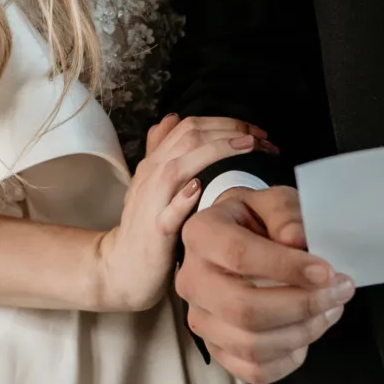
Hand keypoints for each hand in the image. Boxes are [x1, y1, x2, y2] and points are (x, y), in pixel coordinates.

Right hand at [96, 116, 274, 310]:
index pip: (190, 126)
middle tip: (262, 139)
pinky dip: (183, 198)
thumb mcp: (152, 184)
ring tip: (247, 149)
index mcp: (155, 162)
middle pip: (188, 138)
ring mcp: (151, 203)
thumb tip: (173, 118)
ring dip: (216, 153)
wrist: (122, 266)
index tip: (256, 133)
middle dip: (230, 132)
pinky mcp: (155, 233)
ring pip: (177, 167)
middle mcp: (151, 176)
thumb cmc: (146, 226)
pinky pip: (168, 213)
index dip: (226, 123)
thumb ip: (162, 151)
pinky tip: (201, 188)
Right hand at [175, 186, 352, 383]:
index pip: (239, 256)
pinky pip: (253, 371)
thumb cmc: (256, 220)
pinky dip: (288, 359)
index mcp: (201, 235)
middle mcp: (191, 280)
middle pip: (243, 309)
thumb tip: (298, 241)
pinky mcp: (216, 348)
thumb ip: (286, 214)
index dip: (286, 267)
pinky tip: (306, 335)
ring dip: (302, 332)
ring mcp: (200, 319)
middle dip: (302, 306)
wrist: (234, 239)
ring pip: (251, 346)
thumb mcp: (272, 201)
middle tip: (340, 292)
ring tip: (330, 309)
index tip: (327, 271)